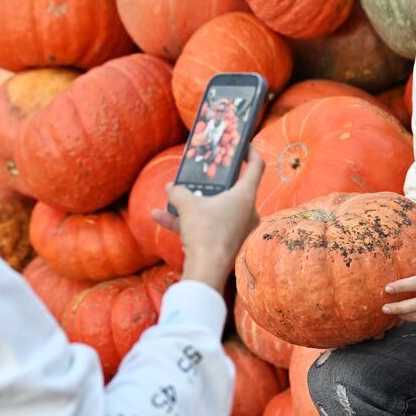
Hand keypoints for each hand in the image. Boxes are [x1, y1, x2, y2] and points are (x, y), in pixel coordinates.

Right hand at [151, 147, 264, 292]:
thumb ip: (178, 192)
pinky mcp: (226, 243)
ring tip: (173, 195)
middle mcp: (246, 212)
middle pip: (233, 189)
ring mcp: (237, 229)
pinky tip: (159, 217)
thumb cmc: (205, 232)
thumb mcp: (187, 205)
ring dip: (194, 203)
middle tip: (204, 172)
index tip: (242, 144)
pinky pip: (206, 227)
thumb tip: (171, 187)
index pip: (256, 166)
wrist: (206, 271)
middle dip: (214, 181)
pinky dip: (187, 222)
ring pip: (215, 209)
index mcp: (245, 196)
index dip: (250, 152)